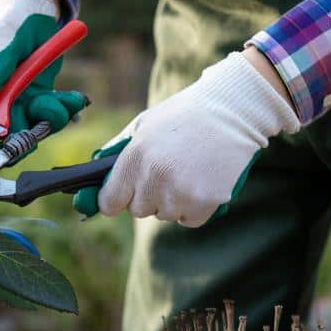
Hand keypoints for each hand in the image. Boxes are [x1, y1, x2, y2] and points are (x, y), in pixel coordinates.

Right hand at [0, 0, 87, 141]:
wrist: (34, 2)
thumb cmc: (10, 13)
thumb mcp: (1, 32)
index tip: (11, 133)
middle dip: (26, 129)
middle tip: (50, 113)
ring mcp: (9, 99)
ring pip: (26, 127)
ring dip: (48, 120)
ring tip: (66, 102)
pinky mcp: (31, 98)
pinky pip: (44, 116)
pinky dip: (61, 111)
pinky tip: (73, 99)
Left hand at [73, 51, 300, 226]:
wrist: (233, 110)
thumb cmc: (184, 115)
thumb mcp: (144, 125)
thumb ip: (118, 150)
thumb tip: (97, 172)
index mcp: (134, 159)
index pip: (110, 203)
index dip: (116, 200)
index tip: (123, 195)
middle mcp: (154, 180)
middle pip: (138, 210)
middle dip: (149, 196)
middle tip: (168, 170)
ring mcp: (180, 194)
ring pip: (165, 215)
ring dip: (173, 201)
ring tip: (189, 171)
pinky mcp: (205, 203)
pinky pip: (189, 219)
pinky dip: (195, 208)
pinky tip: (202, 182)